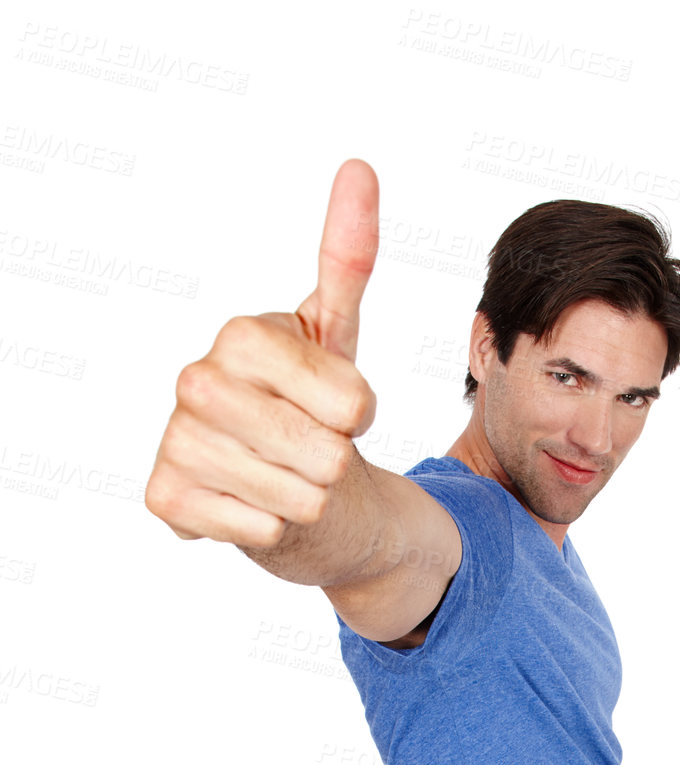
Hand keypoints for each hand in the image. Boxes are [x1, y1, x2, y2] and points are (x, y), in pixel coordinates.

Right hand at [145, 159, 379, 547]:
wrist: (275, 475)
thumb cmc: (309, 404)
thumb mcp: (335, 333)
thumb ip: (348, 257)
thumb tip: (358, 167)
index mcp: (241, 335)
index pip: (351, 404)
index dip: (359, 416)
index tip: (338, 406)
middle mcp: (196, 381)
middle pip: (327, 456)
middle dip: (335, 464)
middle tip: (310, 449)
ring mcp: (177, 440)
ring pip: (298, 500)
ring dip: (307, 500)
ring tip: (284, 476)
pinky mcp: (168, 498)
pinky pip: (261, 531)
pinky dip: (273, 530)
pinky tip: (254, 504)